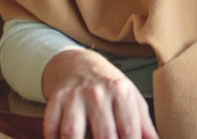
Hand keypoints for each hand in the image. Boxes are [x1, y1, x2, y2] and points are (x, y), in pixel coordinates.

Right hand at [42, 49, 158, 138]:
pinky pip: (51, 128)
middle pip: (103, 135)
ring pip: (73, 132)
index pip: (129, 131)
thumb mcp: (132, 101)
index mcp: (121, 92)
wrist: (80, 65)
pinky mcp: (56, 100)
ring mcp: (75, 96)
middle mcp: (98, 92)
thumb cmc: (111, 89)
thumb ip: (145, 127)